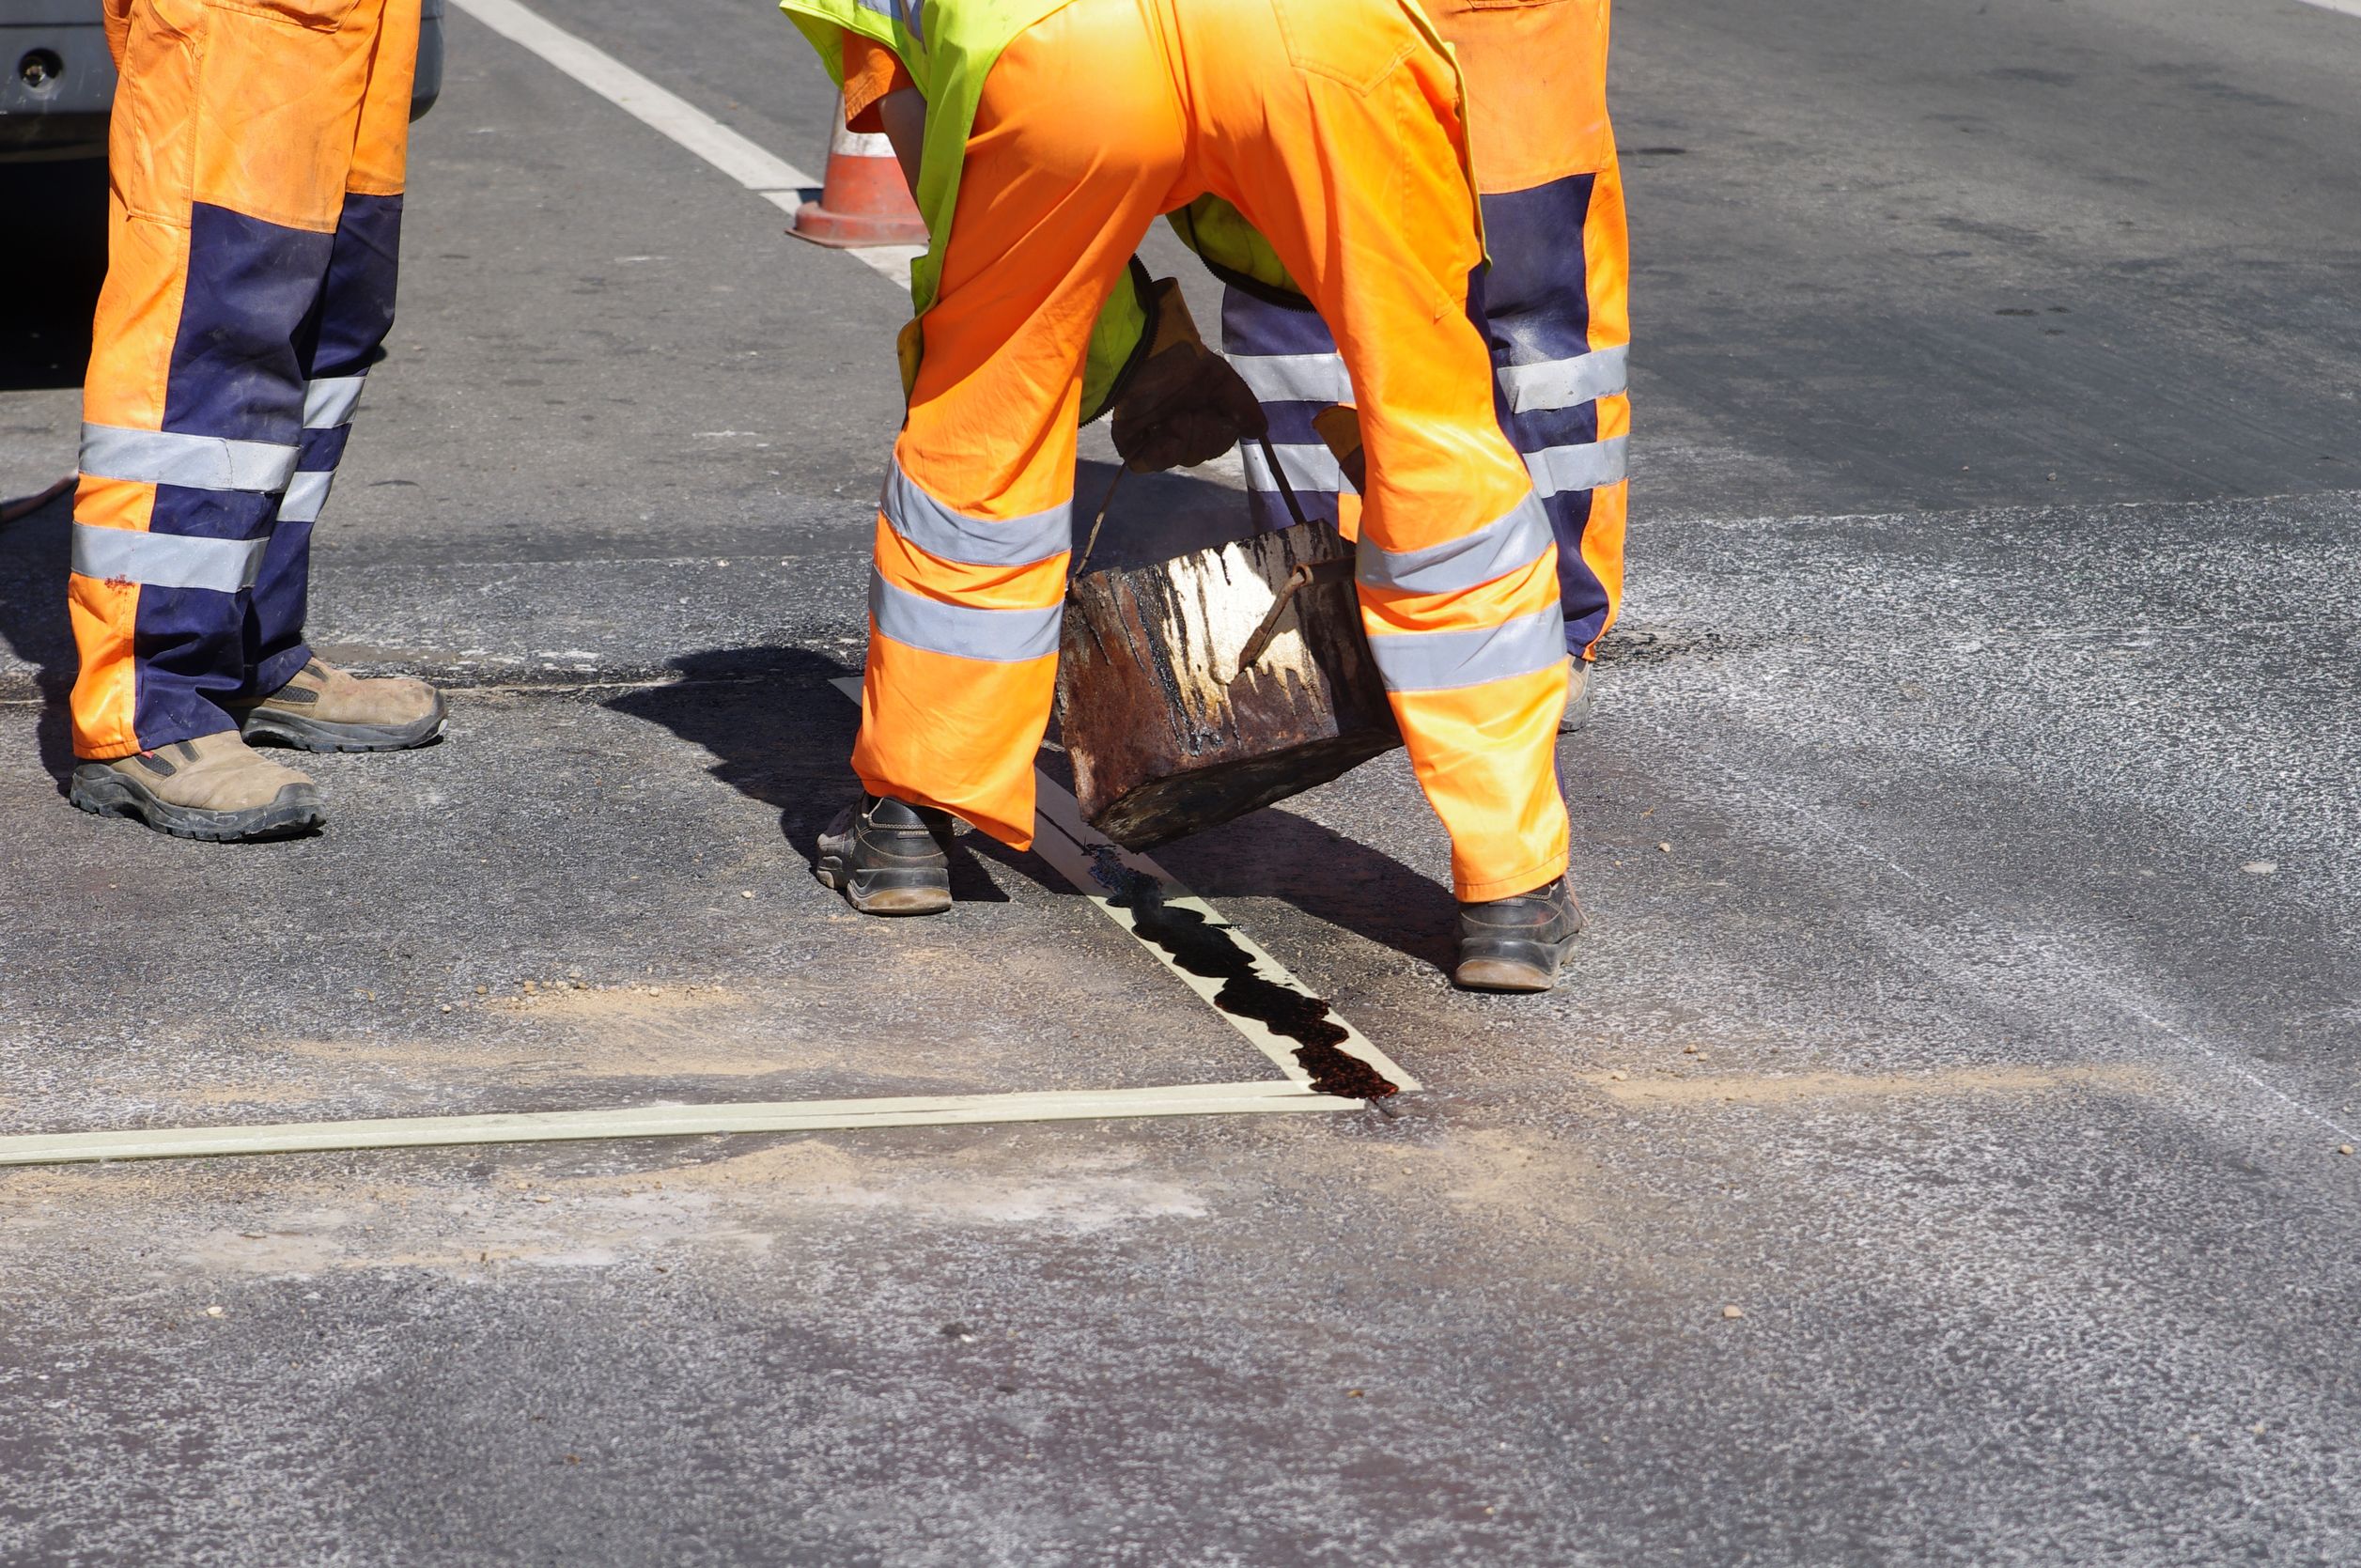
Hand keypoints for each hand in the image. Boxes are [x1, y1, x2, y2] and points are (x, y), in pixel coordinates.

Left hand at [1110, 280, 1268, 472]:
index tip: (1217, 414)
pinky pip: (1149, 464)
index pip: (1218, 443)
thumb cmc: (1183, 362)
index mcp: (1200, 414)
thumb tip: (1260, 430)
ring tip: (1172, 416)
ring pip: (1179, 460)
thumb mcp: (1221, 379)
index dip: (1219, 433)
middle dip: (1200, 435)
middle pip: (1199, 454)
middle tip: (1189, 412)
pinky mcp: (1131, 444)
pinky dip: (1159, 452)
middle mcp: (1178, 427)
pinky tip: (1158, 431)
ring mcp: (1154, 437)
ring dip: (1181, 438)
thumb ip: (1243, 406)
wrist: (1144, 355)